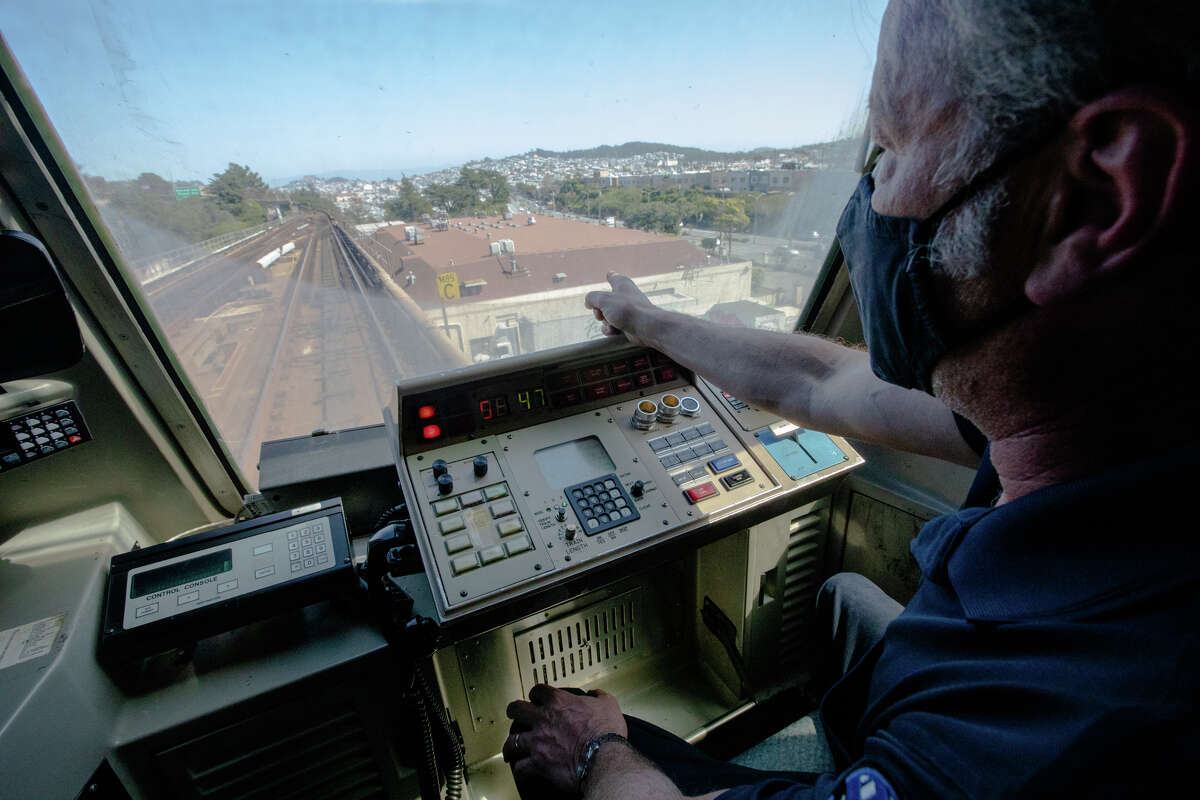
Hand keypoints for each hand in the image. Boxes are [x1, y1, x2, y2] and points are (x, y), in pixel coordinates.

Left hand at [504, 684, 628, 794]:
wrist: (603, 759)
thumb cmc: (606, 733)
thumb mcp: (608, 705)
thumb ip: (598, 696)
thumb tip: (594, 695)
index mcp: (559, 702)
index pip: (538, 690)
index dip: (536, 694)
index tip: (537, 698)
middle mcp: (543, 719)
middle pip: (517, 709)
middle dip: (514, 712)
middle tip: (515, 715)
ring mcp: (537, 741)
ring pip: (512, 740)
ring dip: (511, 744)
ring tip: (512, 747)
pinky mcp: (537, 763)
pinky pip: (520, 766)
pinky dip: (520, 768)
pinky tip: (522, 768)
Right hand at [584, 273, 655, 344]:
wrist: (646, 328)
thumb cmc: (626, 310)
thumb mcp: (603, 299)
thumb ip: (592, 298)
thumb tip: (588, 303)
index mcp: (622, 284)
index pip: (614, 278)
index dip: (611, 276)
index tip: (609, 274)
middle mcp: (625, 296)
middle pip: (604, 302)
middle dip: (598, 310)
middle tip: (600, 314)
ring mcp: (627, 311)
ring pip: (607, 316)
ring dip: (605, 322)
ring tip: (611, 324)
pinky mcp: (628, 324)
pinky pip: (613, 326)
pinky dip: (611, 330)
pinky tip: (613, 332)